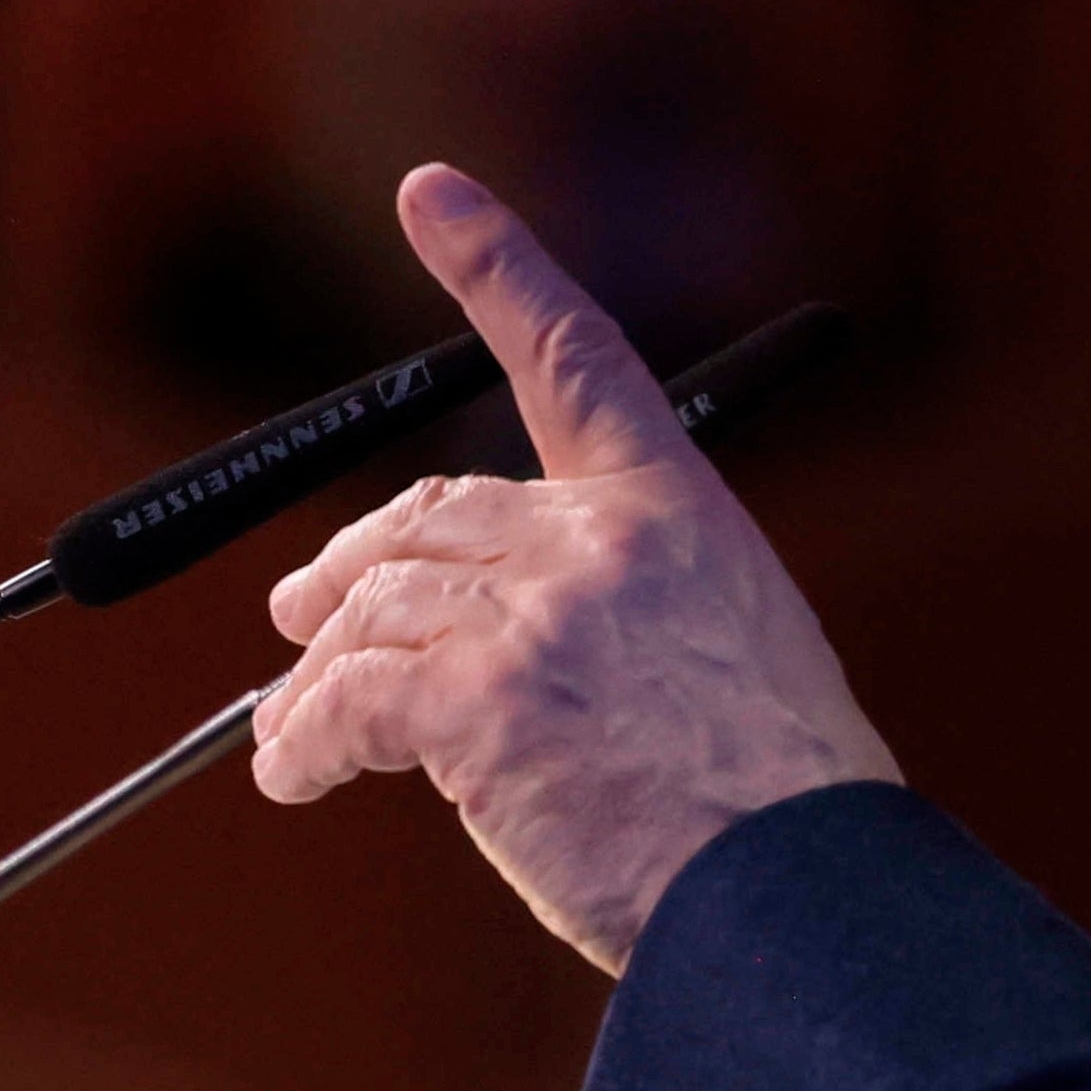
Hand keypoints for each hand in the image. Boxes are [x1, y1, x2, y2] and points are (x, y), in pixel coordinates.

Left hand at [251, 163, 896, 967]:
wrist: (800, 896)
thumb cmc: (773, 808)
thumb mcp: (731, 649)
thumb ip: (627, 603)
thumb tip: (500, 634)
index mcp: (676, 509)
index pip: (576, 354)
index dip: (498, 264)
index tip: (433, 194)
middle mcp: (604, 539)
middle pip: (429, 514)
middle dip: (353, 567)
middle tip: (300, 612)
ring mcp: (542, 615)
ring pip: (376, 611)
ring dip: (317, 673)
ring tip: (290, 731)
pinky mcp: (484, 703)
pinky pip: (350, 703)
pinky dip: (305, 741)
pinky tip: (296, 774)